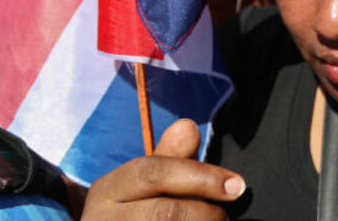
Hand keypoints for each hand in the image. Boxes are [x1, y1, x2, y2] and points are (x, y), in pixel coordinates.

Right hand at [81, 119, 244, 219]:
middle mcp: (100, 218)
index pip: (155, 174)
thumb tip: (187, 126)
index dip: (201, 177)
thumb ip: (171, 159)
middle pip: (165, 212)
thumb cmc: (137, 210)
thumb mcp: (148, 183)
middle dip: (205, 213)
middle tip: (222, 218)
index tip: (237, 186)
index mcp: (108, 190)